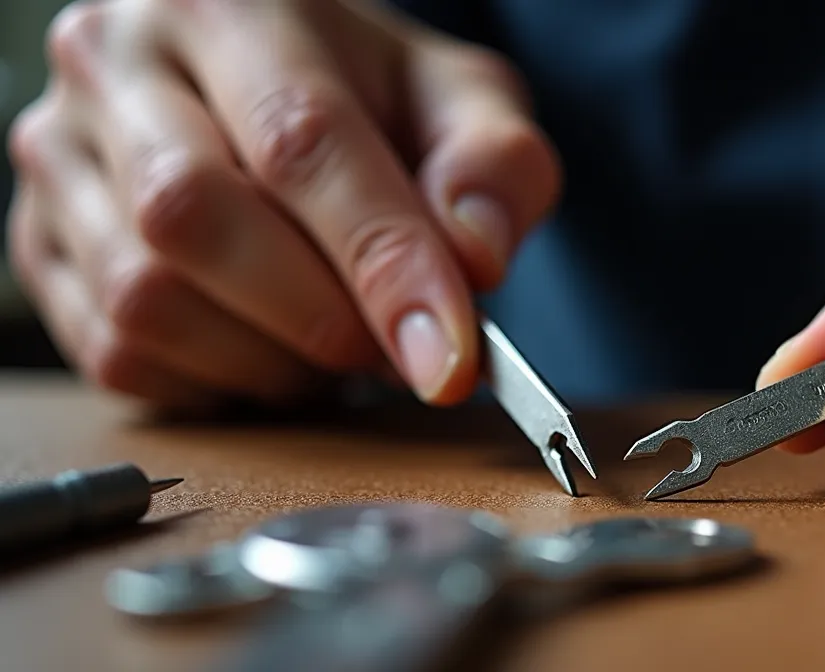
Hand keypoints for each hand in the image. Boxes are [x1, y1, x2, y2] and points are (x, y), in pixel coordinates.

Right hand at [6, 0, 559, 407]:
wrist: (267, 80)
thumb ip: (493, 164)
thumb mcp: (457, 102)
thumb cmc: (368, 95)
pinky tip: (267, 349)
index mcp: (234, 4)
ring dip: (266, 360)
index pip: (301, 139)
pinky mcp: (39, 240)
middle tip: (391, 348)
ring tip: (333, 345)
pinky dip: (214, 380)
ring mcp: (62, 154)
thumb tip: (475, 256)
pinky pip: (114, 351)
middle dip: (318, 316)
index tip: (446, 357)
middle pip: (193, 217)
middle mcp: (118, 62)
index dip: (381, 261)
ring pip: (143, 298)